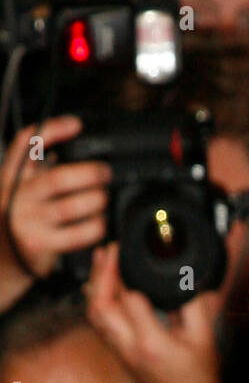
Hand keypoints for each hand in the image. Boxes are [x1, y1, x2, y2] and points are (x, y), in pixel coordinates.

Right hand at [0, 115, 110, 310]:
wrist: (1, 257)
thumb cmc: (17, 220)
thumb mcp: (20, 189)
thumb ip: (39, 172)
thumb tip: (77, 155)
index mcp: (9, 176)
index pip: (26, 144)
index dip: (53, 130)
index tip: (77, 125)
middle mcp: (15, 196)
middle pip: (58, 178)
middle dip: (90, 173)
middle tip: (104, 173)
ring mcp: (27, 222)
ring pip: (72, 207)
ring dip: (96, 201)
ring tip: (103, 199)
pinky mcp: (40, 245)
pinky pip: (79, 234)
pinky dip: (96, 226)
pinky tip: (99, 223)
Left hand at [85, 242, 227, 382]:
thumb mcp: (204, 339)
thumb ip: (195, 304)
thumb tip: (187, 277)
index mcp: (150, 342)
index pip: (128, 297)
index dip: (124, 269)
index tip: (127, 248)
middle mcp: (129, 348)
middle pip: (99, 305)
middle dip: (100, 274)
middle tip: (107, 251)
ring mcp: (122, 354)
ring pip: (95, 316)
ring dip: (95, 287)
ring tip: (102, 264)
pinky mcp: (123, 357)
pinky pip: (102, 326)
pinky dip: (99, 304)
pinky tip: (105, 291)